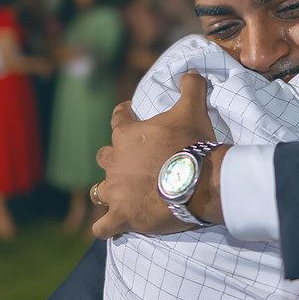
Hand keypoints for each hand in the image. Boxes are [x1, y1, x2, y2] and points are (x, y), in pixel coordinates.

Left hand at [93, 72, 218, 238]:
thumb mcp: (193, 109)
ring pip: (100, 192)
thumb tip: (191, 71)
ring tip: (122, 196)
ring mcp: (115, 192)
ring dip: (109, 193)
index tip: (129, 114)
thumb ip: (190, 87)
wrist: (198, 181)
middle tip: (130, 163)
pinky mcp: (122, 217)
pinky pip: (103, 228)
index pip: (117, 118)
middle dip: (113, 159)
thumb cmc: (191, 145)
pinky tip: (110, 228)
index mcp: (126, 135)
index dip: (123, 115)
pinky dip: (105, 228)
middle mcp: (114, 162)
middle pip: (103, 157)